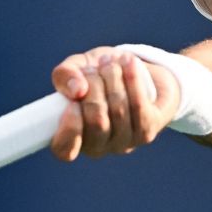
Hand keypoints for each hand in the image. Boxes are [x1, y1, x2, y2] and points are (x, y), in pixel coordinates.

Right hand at [49, 48, 180, 159]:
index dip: (68, 128)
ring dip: (113, 77)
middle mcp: (97, 147)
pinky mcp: (146, 133)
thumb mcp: (76, 69)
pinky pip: (139, 106)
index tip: (72, 102)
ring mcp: (123, 143)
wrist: (137, 74)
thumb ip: (65, 75)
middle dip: (94, 86)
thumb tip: (77, 90)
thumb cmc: (98, 75)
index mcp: (72, 139)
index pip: (65, 150)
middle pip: (96, 121)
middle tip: (94, 69)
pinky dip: (132, 79)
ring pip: (119, 111)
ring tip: (109, 62)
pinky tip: (128, 62)